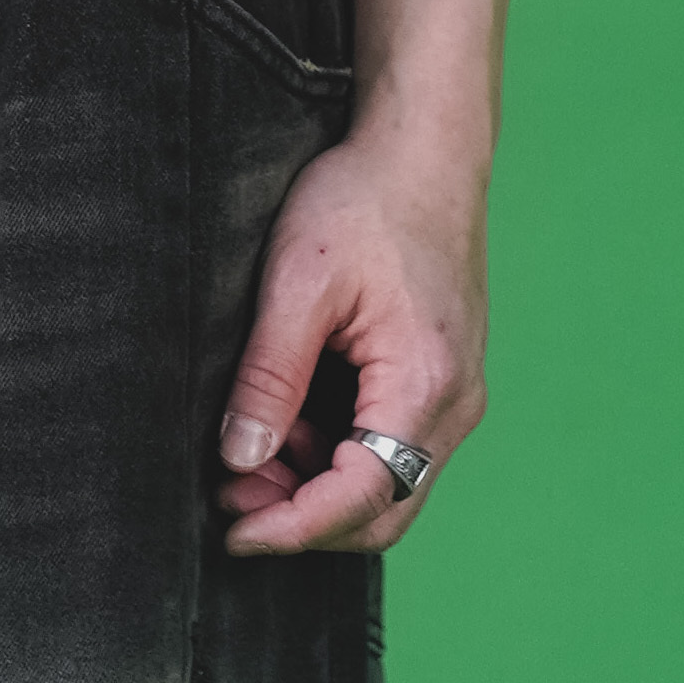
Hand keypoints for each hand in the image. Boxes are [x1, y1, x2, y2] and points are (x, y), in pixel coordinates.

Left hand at [215, 126, 489, 555]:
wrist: (426, 148)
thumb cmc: (363, 200)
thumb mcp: (299, 282)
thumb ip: (270, 378)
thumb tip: (238, 460)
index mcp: (425, 384)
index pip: (361, 496)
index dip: (293, 527)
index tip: (232, 534)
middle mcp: (455, 405)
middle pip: (382, 507)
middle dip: (303, 517)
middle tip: (228, 501)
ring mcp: (455, 393)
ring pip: (388, 481)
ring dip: (317, 485)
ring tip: (245, 459)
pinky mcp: (441, 377)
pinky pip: (392, 444)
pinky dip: (338, 452)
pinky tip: (286, 424)